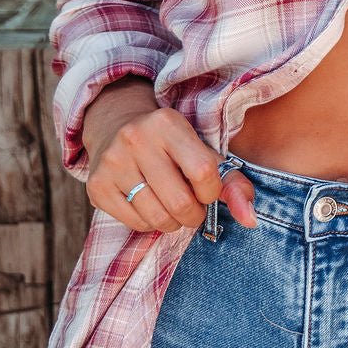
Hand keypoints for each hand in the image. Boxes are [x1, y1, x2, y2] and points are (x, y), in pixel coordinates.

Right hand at [85, 98, 256, 233]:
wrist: (115, 126)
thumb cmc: (169, 144)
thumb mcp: (201, 148)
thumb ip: (232, 182)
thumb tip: (250, 219)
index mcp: (167, 123)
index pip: (203, 171)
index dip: (212, 192)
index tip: (207, 190)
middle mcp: (136, 139)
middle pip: (179, 202)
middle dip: (193, 215)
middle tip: (192, 208)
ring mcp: (113, 162)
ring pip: (156, 218)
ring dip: (172, 223)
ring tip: (171, 208)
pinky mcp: (97, 185)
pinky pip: (134, 223)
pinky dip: (148, 223)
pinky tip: (149, 205)